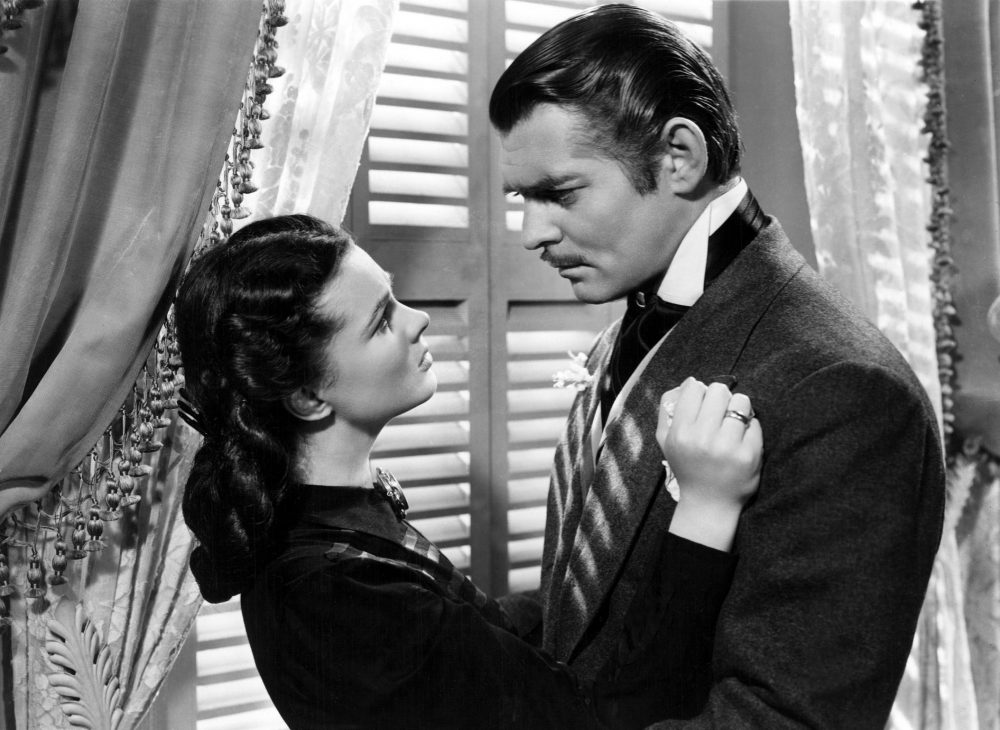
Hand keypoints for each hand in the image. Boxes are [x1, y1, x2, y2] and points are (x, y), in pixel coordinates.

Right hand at [658, 378, 762, 550]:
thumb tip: (689, 382)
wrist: (708, 503)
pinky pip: (755, 423)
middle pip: (719, 390)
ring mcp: (728, 447)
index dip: (701, 392)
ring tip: (733, 422)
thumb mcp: (666, 442)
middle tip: (720, 412)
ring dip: (738, 408)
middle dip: (721, 397)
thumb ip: (668, 410)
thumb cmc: (687, 468)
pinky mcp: (750, 455)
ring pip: (741, 401)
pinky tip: (741, 439)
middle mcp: (703, 438)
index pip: (694, 388)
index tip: (703, 404)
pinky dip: (750, 427)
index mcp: (681, 433)